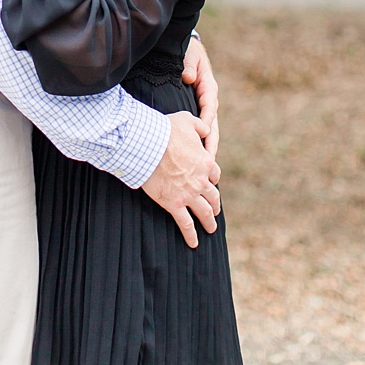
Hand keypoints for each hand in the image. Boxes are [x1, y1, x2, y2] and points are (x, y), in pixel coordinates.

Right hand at [141, 112, 220, 247]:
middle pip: (213, 196)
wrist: (149, 146)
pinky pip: (186, 223)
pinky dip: (191, 234)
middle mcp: (201, 181)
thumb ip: (200, 126)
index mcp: (206, 162)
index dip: (212, 179)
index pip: (214, 175)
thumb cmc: (166, 130)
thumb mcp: (188, 121)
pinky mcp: (174, 204)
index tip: (210, 183)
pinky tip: (194, 243)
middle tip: (215, 212)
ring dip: (209, 221)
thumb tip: (206, 127)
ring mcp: (189, 194)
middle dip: (215, 205)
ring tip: (211, 229)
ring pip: (204, 212)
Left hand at [182, 34, 220, 163]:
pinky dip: (200, 143)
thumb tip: (188, 76)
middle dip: (212, 143)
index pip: (209, 106)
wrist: (187, 50)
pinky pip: (200, 129)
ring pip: (208, 130)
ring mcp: (203, 106)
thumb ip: (189, 64)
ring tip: (206, 166)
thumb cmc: (188, 52)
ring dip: (208, 147)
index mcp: (208, 87)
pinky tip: (196, 157)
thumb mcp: (189, 55)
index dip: (207, 120)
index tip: (204, 134)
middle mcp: (208, 99)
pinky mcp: (197, 111)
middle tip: (210, 161)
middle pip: (212, 125)